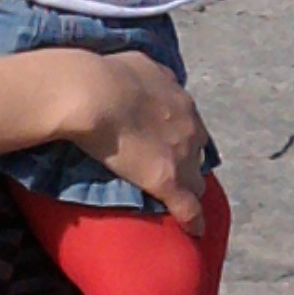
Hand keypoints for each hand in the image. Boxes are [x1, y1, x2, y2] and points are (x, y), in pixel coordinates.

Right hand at [56, 48, 208, 232]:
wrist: (95, 94)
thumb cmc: (106, 74)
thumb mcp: (137, 63)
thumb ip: (150, 74)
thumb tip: (145, 77)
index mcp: (180, 99)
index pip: (190, 123)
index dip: (181, 136)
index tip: (169, 143)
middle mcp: (189, 125)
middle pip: (198, 151)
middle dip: (188, 160)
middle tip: (171, 170)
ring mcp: (181, 155)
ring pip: (196, 180)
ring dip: (189, 188)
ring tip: (179, 202)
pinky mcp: (169, 180)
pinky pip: (188, 207)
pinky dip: (192, 220)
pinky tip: (194, 231)